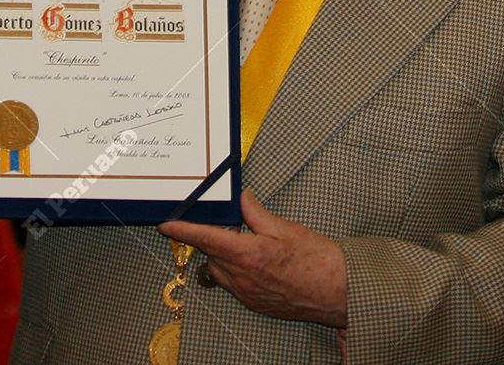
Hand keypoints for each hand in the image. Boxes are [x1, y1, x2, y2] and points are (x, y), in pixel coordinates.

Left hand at [158, 191, 346, 327]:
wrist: (338, 292)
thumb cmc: (317, 259)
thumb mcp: (286, 228)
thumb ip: (257, 214)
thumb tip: (241, 199)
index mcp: (248, 254)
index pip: (206, 238)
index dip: (183, 230)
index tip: (166, 225)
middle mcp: (242, 277)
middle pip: (211, 255)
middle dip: (213, 240)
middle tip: (231, 225)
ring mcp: (247, 294)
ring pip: (220, 272)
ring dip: (224, 257)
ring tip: (247, 244)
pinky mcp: (255, 305)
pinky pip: (234, 286)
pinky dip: (236, 272)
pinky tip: (257, 264)